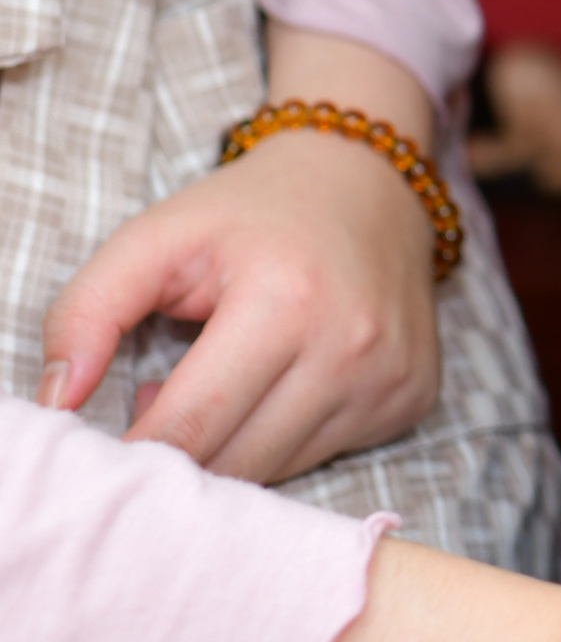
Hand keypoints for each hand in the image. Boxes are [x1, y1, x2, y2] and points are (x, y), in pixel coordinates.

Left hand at [39, 26, 441, 481]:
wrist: (370, 180)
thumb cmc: (253, 212)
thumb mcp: (157, 236)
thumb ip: (86, 311)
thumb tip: (55, 402)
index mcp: (286, 300)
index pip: (191, 426)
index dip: (134, 452)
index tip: (106, 446)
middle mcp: (353, 346)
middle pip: (235, 462)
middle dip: (181, 452)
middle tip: (161, 402)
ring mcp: (392, 376)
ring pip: (279, 470)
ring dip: (234, 447)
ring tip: (219, 387)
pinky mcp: (414, 396)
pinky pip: (327, 454)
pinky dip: (288, 437)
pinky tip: (281, 385)